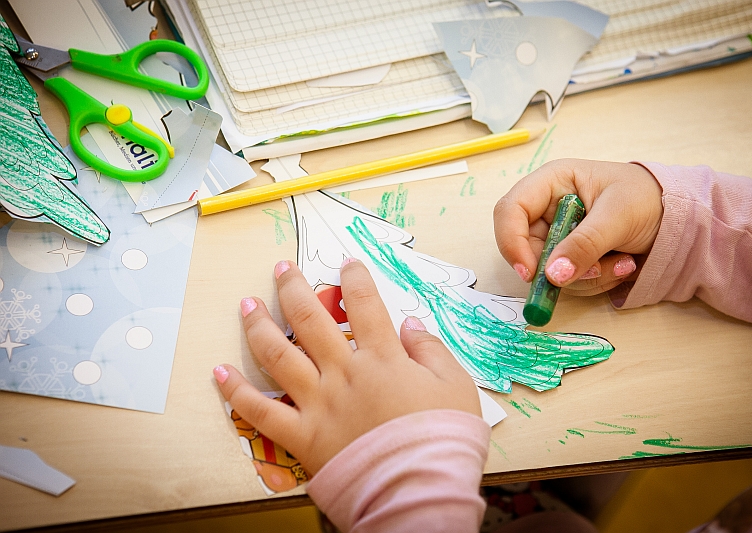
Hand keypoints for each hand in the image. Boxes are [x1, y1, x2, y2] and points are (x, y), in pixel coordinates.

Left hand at [213, 259, 480, 474]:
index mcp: (382, 359)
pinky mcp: (301, 436)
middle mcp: (343, 373)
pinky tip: (219, 371)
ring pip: (278, 355)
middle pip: (310, 320)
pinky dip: (236, 391)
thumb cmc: (442, 439)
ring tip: (247, 304)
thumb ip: (432, 350)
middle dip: (294, 289)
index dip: (355, 279)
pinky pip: (260, 411)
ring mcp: (318, 403)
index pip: (365, 305)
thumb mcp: (455, 386)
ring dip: (259, 326)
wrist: (420, 489)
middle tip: (281, 269)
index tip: (347, 264)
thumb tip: (411, 325)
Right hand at [493, 159, 662, 295]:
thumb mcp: (618, 216)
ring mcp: (558, 235)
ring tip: (624, 262)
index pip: (510, 211)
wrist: (677, 216)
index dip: (512, 241)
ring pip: (548, 272)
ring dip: (586, 277)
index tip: (530, 272)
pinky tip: (623, 265)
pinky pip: (568, 282)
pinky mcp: (570, 257)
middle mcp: (547, 209)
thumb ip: (584, 244)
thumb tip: (552, 276)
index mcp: (551, 183)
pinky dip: (595, 281)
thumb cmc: (647, 198)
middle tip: (598, 269)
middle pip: (526, 248)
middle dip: (561, 268)